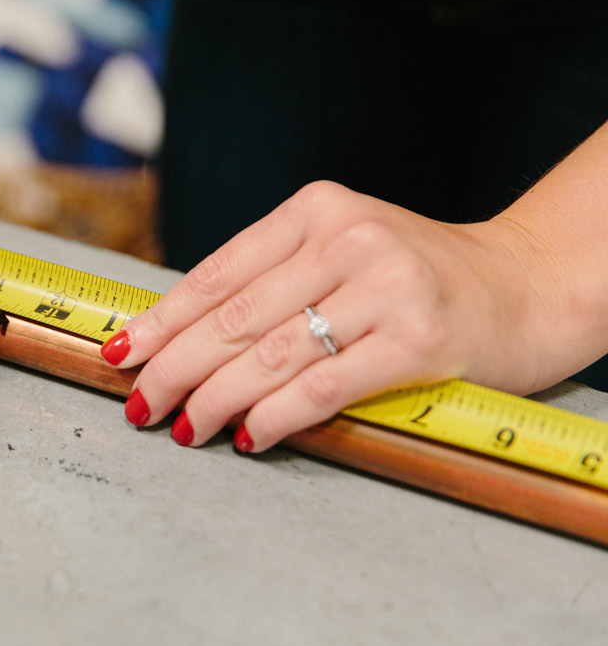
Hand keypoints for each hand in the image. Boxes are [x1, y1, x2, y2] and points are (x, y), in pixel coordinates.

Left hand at [100, 181, 559, 451]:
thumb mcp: (341, 251)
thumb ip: (273, 280)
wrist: (525, 284)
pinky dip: (277, 415)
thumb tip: (180, 339)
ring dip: (214, 399)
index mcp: (316, 210)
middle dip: (174, 367)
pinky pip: (324, 386)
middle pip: (232, 316)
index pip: (217, 272)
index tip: (120, 353)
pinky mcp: (418, 339)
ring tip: (184, 427)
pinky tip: (249, 434)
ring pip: (269, 353)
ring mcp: (385, 286)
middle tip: (140, 403)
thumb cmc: (416, 276)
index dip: (161, 320)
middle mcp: (346, 239)